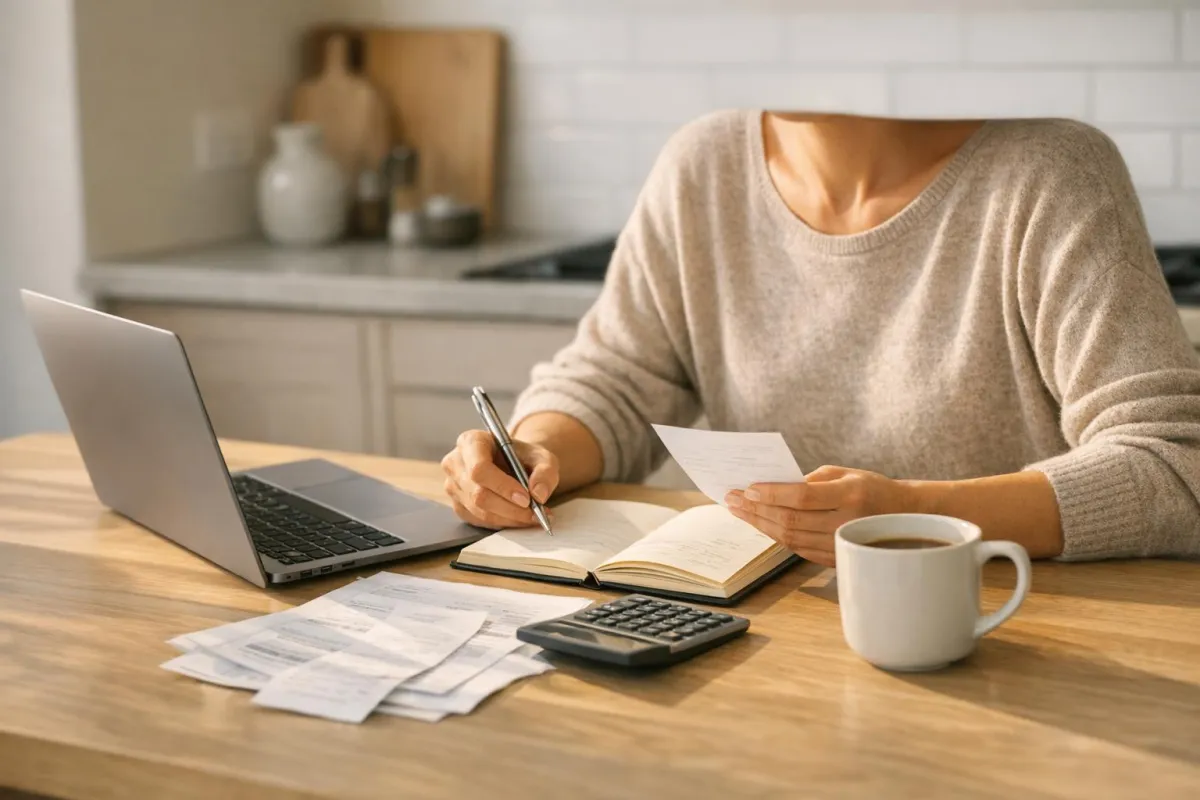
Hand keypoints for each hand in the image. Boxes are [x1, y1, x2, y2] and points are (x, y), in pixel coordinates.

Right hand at [441, 430, 559, 529]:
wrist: (513, 464)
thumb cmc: (523, 457)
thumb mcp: (541, 457)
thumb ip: (545, 472)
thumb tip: (538, 494)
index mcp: (471, 441)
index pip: (479, 469)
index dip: (502, 486)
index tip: (526, 498)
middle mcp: (455, 463)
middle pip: (478, 493)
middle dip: (510, 508)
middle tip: (535, 513)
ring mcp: (453, 486)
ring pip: (479, 511)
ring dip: (509, 518)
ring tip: (533, 516)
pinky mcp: (458, 505)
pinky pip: (479, 521)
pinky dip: (503, 522)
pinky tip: (519, 517)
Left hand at [724, 465, 915, 566]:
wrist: (903, 516)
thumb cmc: (869, 487)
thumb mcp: (843, 472)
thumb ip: (809, 480)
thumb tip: (770, 488)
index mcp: (850, 494)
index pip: (802, 497)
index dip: (772, 494)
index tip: (747, 488)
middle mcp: (846, 522)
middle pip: (791, 520)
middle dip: (756, 510)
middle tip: (732, 499)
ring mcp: (841, 544)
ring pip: (790, 538)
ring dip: (760, 524)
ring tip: (739, 511)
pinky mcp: (836, 559)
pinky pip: (797, 548)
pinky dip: (775, 536)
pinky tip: (760, 524)